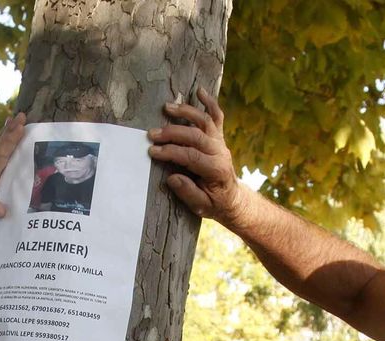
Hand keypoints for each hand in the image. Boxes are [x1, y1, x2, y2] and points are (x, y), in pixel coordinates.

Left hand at [0, 112, 27, 242]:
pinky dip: (4, 147)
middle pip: (0, 149)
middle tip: (22, 116)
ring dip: (8, 136)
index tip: (20, 127)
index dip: (11, 142)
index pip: (0, 158)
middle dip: (11, 132)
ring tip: (16, 120)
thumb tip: (3, 208)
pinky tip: (7, 142)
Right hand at [148, 87, 252, 225]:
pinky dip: (209, 102)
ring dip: (185, 112)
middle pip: (195, 136)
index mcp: (216, 170)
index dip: (171, 152)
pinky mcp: (219, 137)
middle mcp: (220, 152)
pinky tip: (199, 91)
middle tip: (152, 134)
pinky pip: (217, 116)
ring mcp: (220, 142)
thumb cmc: (214, 203)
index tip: (152, 151)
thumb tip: (172, 178)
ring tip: (167, 107)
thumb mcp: (201, 206)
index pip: (191, 156)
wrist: (232, 198)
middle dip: (172, 133)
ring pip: (204, 121)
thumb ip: (188, 193)